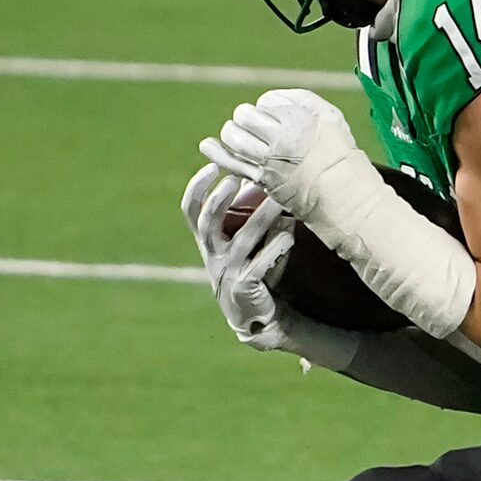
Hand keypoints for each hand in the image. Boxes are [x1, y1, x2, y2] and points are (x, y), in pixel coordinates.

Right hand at [180, 164, 350, 366]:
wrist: (255, 314)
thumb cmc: (251, 268)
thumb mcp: (243, 241)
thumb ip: (247, 214)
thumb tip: (262, 178)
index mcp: (208, 240)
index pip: (191, 210)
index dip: (197, 188)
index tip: (211, 166)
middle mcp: (213, 253)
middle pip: (207, 222)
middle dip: (218, 199)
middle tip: (233, 177)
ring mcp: (227, 271)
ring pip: (243, 240)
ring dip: (261, 217)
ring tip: (278, 199)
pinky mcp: (245, 286)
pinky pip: (260, 264)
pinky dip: (276, 247)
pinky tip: (290, 233)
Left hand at [200, 88, 368, 230]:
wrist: (345, 197)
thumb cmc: (342, 157)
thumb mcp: (332, 118)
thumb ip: (303, 100)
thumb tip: (272, 98)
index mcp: (297, 119)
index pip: (266, 102)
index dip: (269, 109)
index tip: (278, 118)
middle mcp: (279, 138)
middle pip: (244, 116)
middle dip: (247, 118)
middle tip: (257, 128)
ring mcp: (267, 160)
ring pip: (232, 136)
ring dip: (233, 133)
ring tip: (243, 138)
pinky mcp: (260, 180)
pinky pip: (229, 162)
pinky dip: (216, 152)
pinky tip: (209, 146)